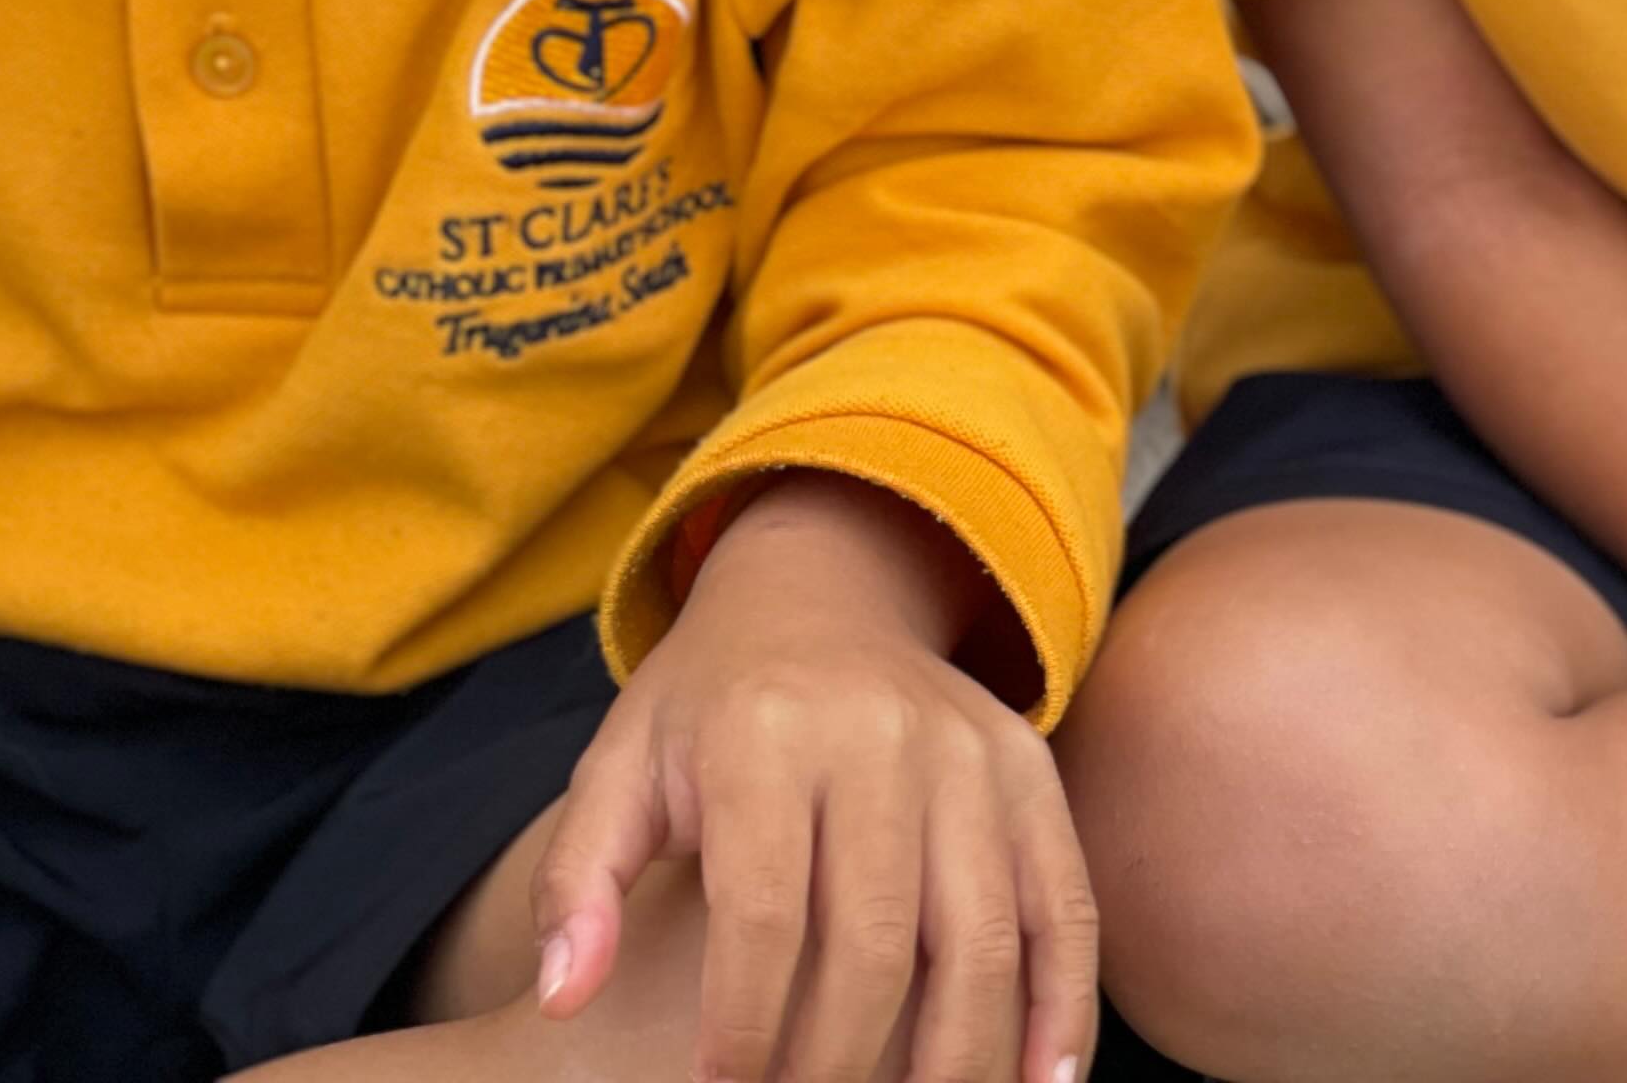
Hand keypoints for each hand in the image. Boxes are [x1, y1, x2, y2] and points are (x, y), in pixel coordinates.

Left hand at [532, 475, 1095, 1082]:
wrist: (817, 590)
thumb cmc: (707, 708)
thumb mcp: (621, 767)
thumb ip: (578, 880)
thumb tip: (562, 996)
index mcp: (765, 731)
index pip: (761, 912)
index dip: (744, 1028)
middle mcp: (878, 730)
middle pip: (874, 942)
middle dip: (837, 1068)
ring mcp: (967, 748)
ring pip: (980, 938)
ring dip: (955, 1064)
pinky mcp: (1028, 768)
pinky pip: (1064, 903)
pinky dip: (1063, 1009)